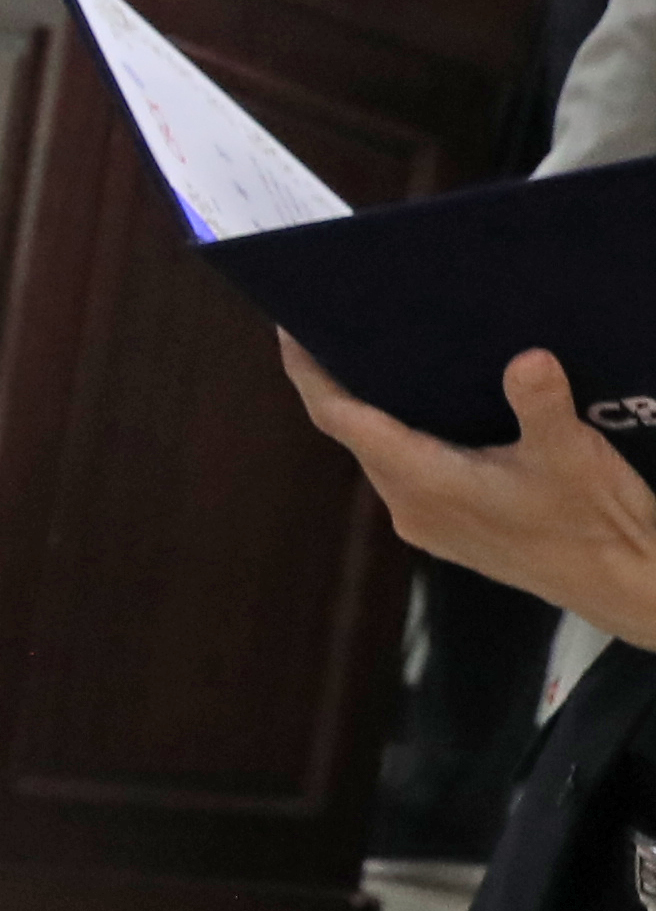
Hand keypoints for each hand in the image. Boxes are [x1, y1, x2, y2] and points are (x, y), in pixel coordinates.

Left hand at [278, 339, 655, 648]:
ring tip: (372, 354)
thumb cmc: (595, 521)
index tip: (289, 328)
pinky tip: (424, 407)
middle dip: (338, 383)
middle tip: (336, 324)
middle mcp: (409, 505)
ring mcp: (428, 522)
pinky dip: (402, 436)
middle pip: (354, 435)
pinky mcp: (451, 529)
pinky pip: (407, 472)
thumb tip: (526, 359)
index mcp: (422, 482)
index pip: (340, 420)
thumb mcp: (572, 454)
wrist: (626, 586)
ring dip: (372, 412)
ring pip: (380, 455)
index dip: (308, 374)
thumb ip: (541, 404)